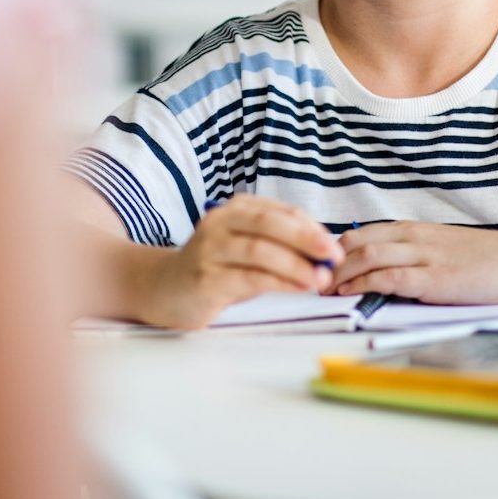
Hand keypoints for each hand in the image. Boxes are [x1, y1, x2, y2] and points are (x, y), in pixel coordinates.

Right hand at [143, 194, 343, 329]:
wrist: (162, 289)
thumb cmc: (215, 268)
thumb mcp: (245, 247)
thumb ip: (279, 246)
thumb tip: (324, 254)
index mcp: (236, 209)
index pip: (282, 212)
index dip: (311, 228)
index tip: (335, 246)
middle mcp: (220, 223)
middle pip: (270, 224)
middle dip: (307, 239)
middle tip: (333, 256)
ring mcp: (209, 250)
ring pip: (260, 251)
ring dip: (295, 265)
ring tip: (319, 278)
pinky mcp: (205, 279)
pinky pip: (248, 278)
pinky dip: (278, 282)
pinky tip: (297, 288)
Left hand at [330, 221, 497, 303]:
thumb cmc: (482, 259)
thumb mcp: (440, 247)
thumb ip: (411, 253)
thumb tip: (378, 270)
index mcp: (414, 229)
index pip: (363, 233)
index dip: (336, 249)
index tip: (319, 266)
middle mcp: (414, 238)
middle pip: (358, 243)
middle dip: (329, 263)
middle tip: (311, 280)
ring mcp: (424, 257)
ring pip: (369, 256)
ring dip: (340, 274)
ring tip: (322, 289)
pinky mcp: (434, 278)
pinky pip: (391, 277)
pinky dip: (365, 283)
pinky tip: (350, 293)